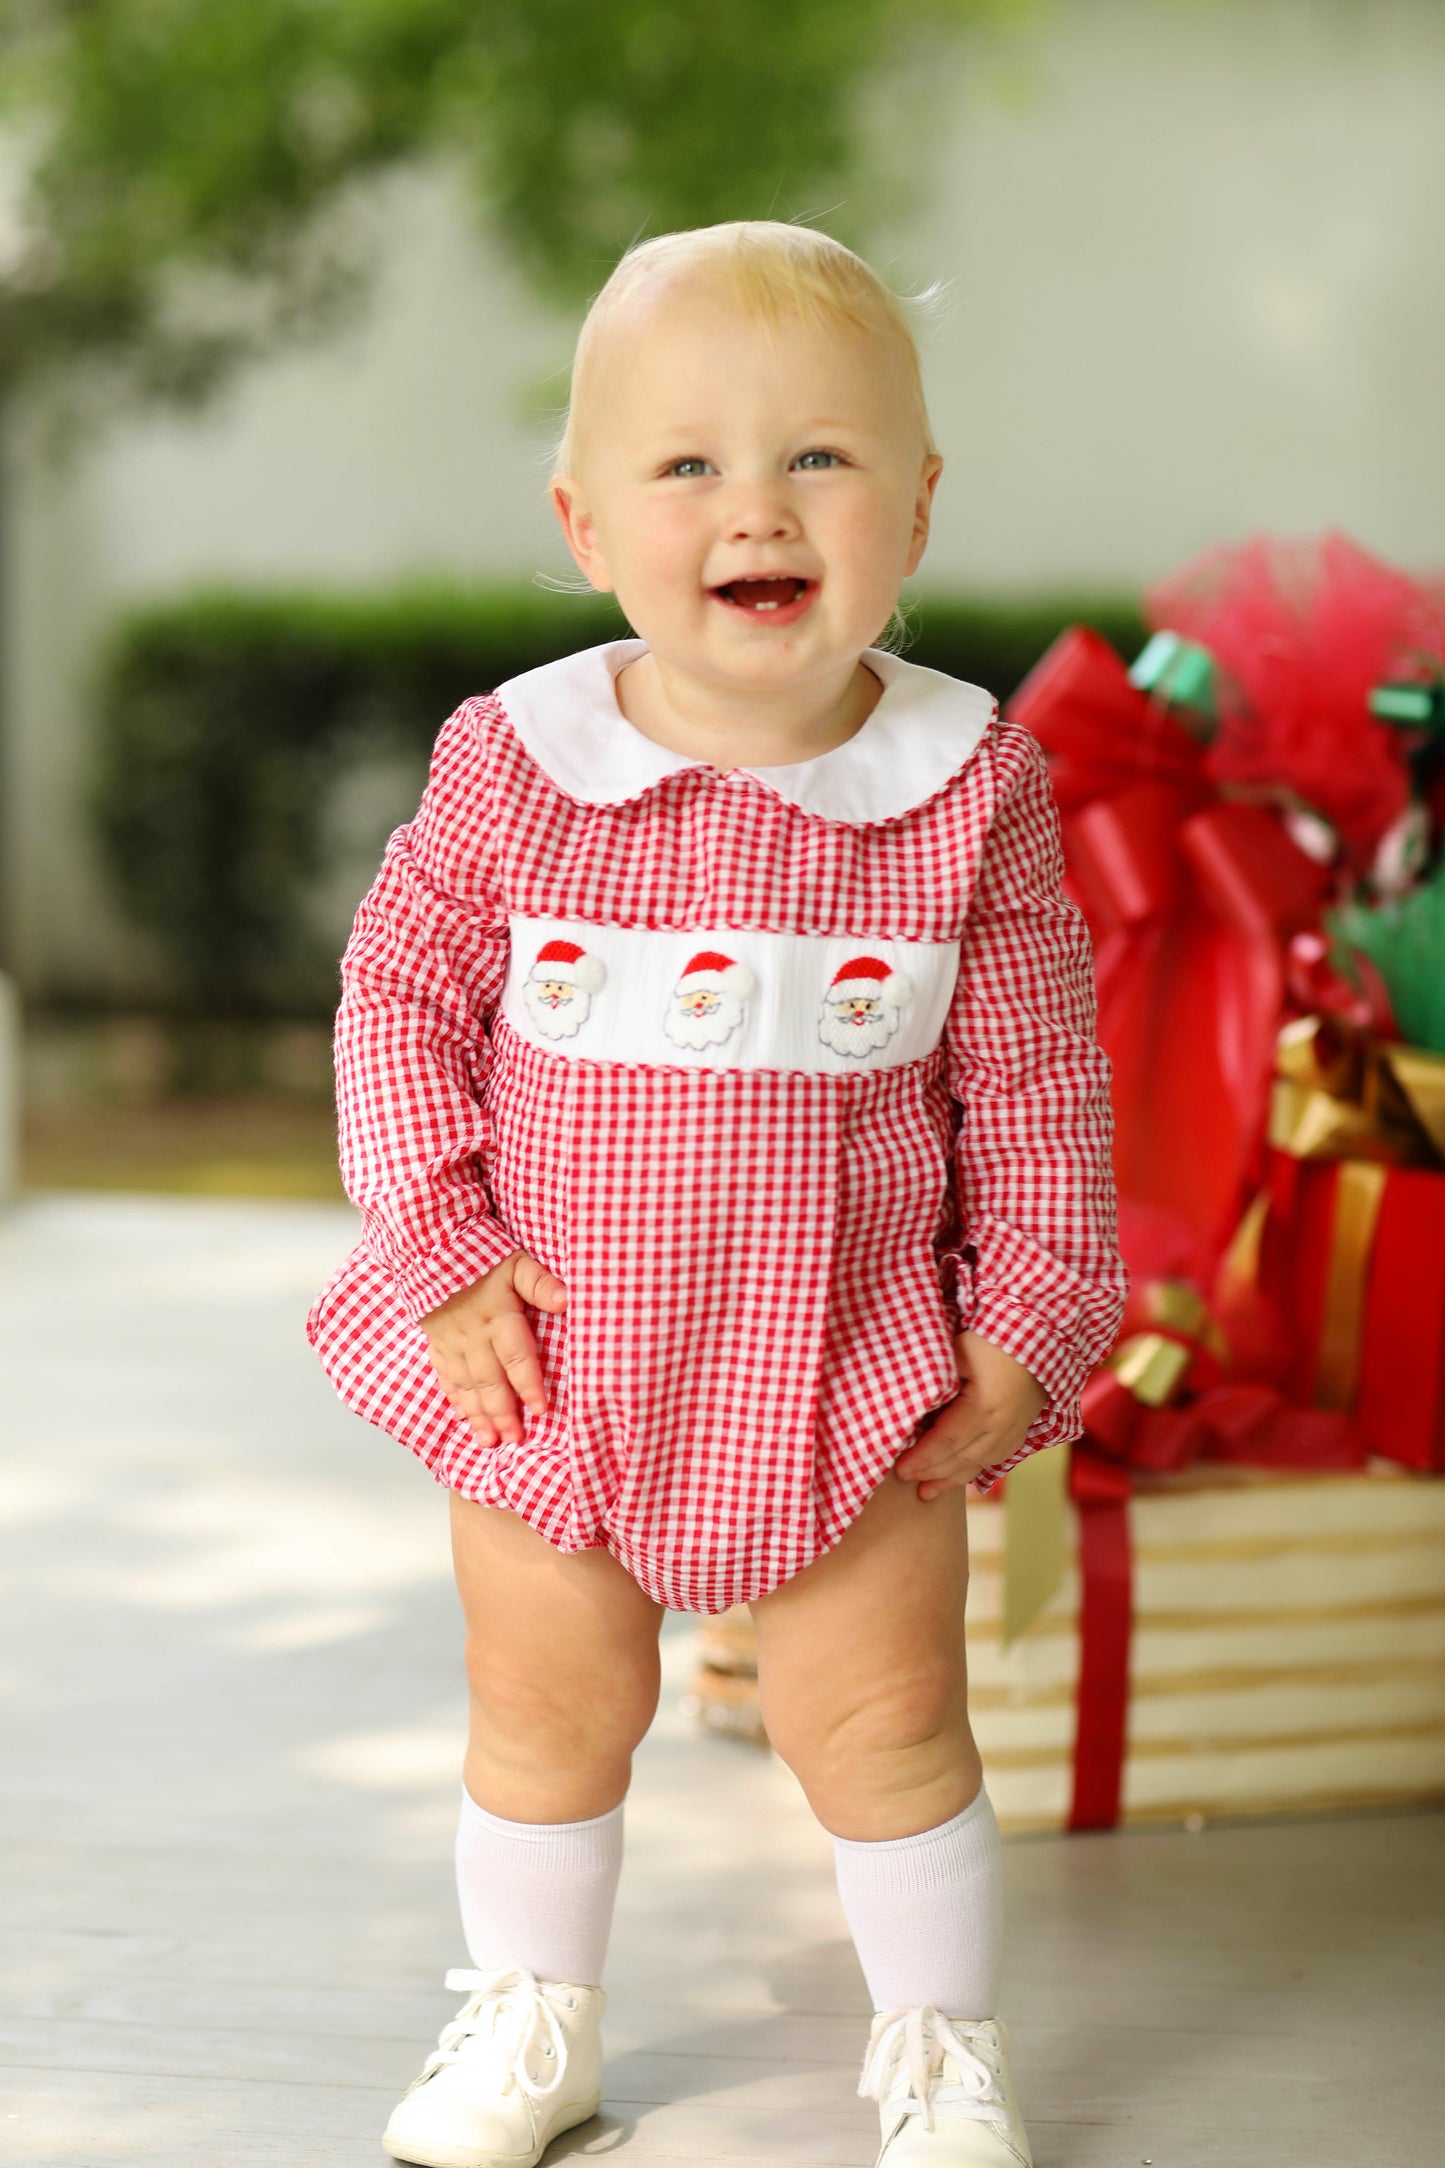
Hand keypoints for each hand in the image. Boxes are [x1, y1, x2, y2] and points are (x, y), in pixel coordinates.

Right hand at [420, 1250, 567, 1445]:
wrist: (429, 1246)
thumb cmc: (480, 1253)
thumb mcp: (516, 1262)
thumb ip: (540, 1283)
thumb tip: (566, 1299)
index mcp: (497, 1318)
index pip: (517, 1358)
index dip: (529, 1385)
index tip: (541, 1410)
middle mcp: (474, 1337)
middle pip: (490, 1381)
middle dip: (502, 1413)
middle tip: (514, 1439)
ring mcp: (452, 1343)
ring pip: (466, 1385)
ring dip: (478, 1414)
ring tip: (488, 1440)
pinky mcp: (437, 1342)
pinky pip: (445, 1376)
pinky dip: (455, 1398)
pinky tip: (462, 1416)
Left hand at [893, 1331, 1045, 1501]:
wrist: (1043, 1336)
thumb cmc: (994, 1339)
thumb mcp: (960, 1350)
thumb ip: (937, 1379)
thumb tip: (911, 1403)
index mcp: (984, 1408)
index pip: (946, 1442)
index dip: (922, 1458)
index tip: (899, 1469)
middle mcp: (1001, 1427)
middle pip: (961, 1459)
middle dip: (931, 1472)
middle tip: (905, 1479)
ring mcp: (1015, 1430)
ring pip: (979, 1463)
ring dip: (951, 1479)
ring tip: (927, 1492)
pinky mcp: (1021, 1428)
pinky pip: (997, 1458)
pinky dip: (975, 1470)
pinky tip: (961, 1476)